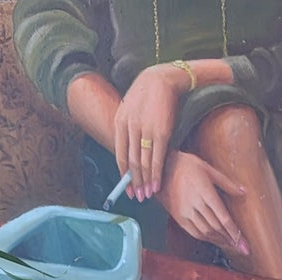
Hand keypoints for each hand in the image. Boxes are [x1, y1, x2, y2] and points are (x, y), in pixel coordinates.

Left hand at [114, 64, 189, 196]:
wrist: (161, 79)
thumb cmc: (146, 95)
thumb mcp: (130, 109)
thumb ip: (127, 129)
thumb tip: (128, 151)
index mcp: (120, 123)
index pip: (120, 156)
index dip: (123, 175)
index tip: (127, 189)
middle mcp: (130, 128)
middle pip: (131, 163)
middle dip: (134, 183)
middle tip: (137, 197)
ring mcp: (145, 131)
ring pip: (143, 163)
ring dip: (145, 182)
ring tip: (147, 195)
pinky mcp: (161, 133)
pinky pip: (156, 159)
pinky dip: (155, 174)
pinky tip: (156, 185)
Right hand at [160, 152, 249, 256]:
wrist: (161, 169)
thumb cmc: (187, 166)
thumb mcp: (208, 168)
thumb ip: (226, 182)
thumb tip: (243, 192)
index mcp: (205, 192)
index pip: (223, 218)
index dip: (235, 232)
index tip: (244, 244)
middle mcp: (195, 204)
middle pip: (217, 228)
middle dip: (231, 240)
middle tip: (242, 249)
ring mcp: (186, 212)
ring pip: (206, 232)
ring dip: (220, 241)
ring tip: (231, 245)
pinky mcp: (179, 218)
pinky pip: (195, 233)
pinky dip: (207, 239)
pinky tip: (216, 240)